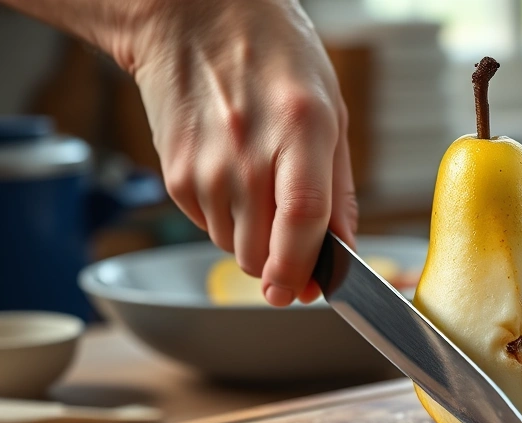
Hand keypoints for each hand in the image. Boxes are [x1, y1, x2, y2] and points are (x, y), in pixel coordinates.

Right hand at [130, 0, 357, 305]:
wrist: (193, 18)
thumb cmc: (275, 59)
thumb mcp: (330, 112)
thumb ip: (340, 190)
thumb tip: (346, 251)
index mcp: (299, 128)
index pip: (302, 217)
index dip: (303, 265)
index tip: (302, 293)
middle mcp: (247, 151)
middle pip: (261, 252)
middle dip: (282, 266)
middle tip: (295, 250)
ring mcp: (204, 165)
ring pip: (234, 249)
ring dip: (255, 243)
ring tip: (262, 191)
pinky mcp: (173, 174)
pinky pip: (208, 228)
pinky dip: (228, 222)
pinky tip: (234, 180)